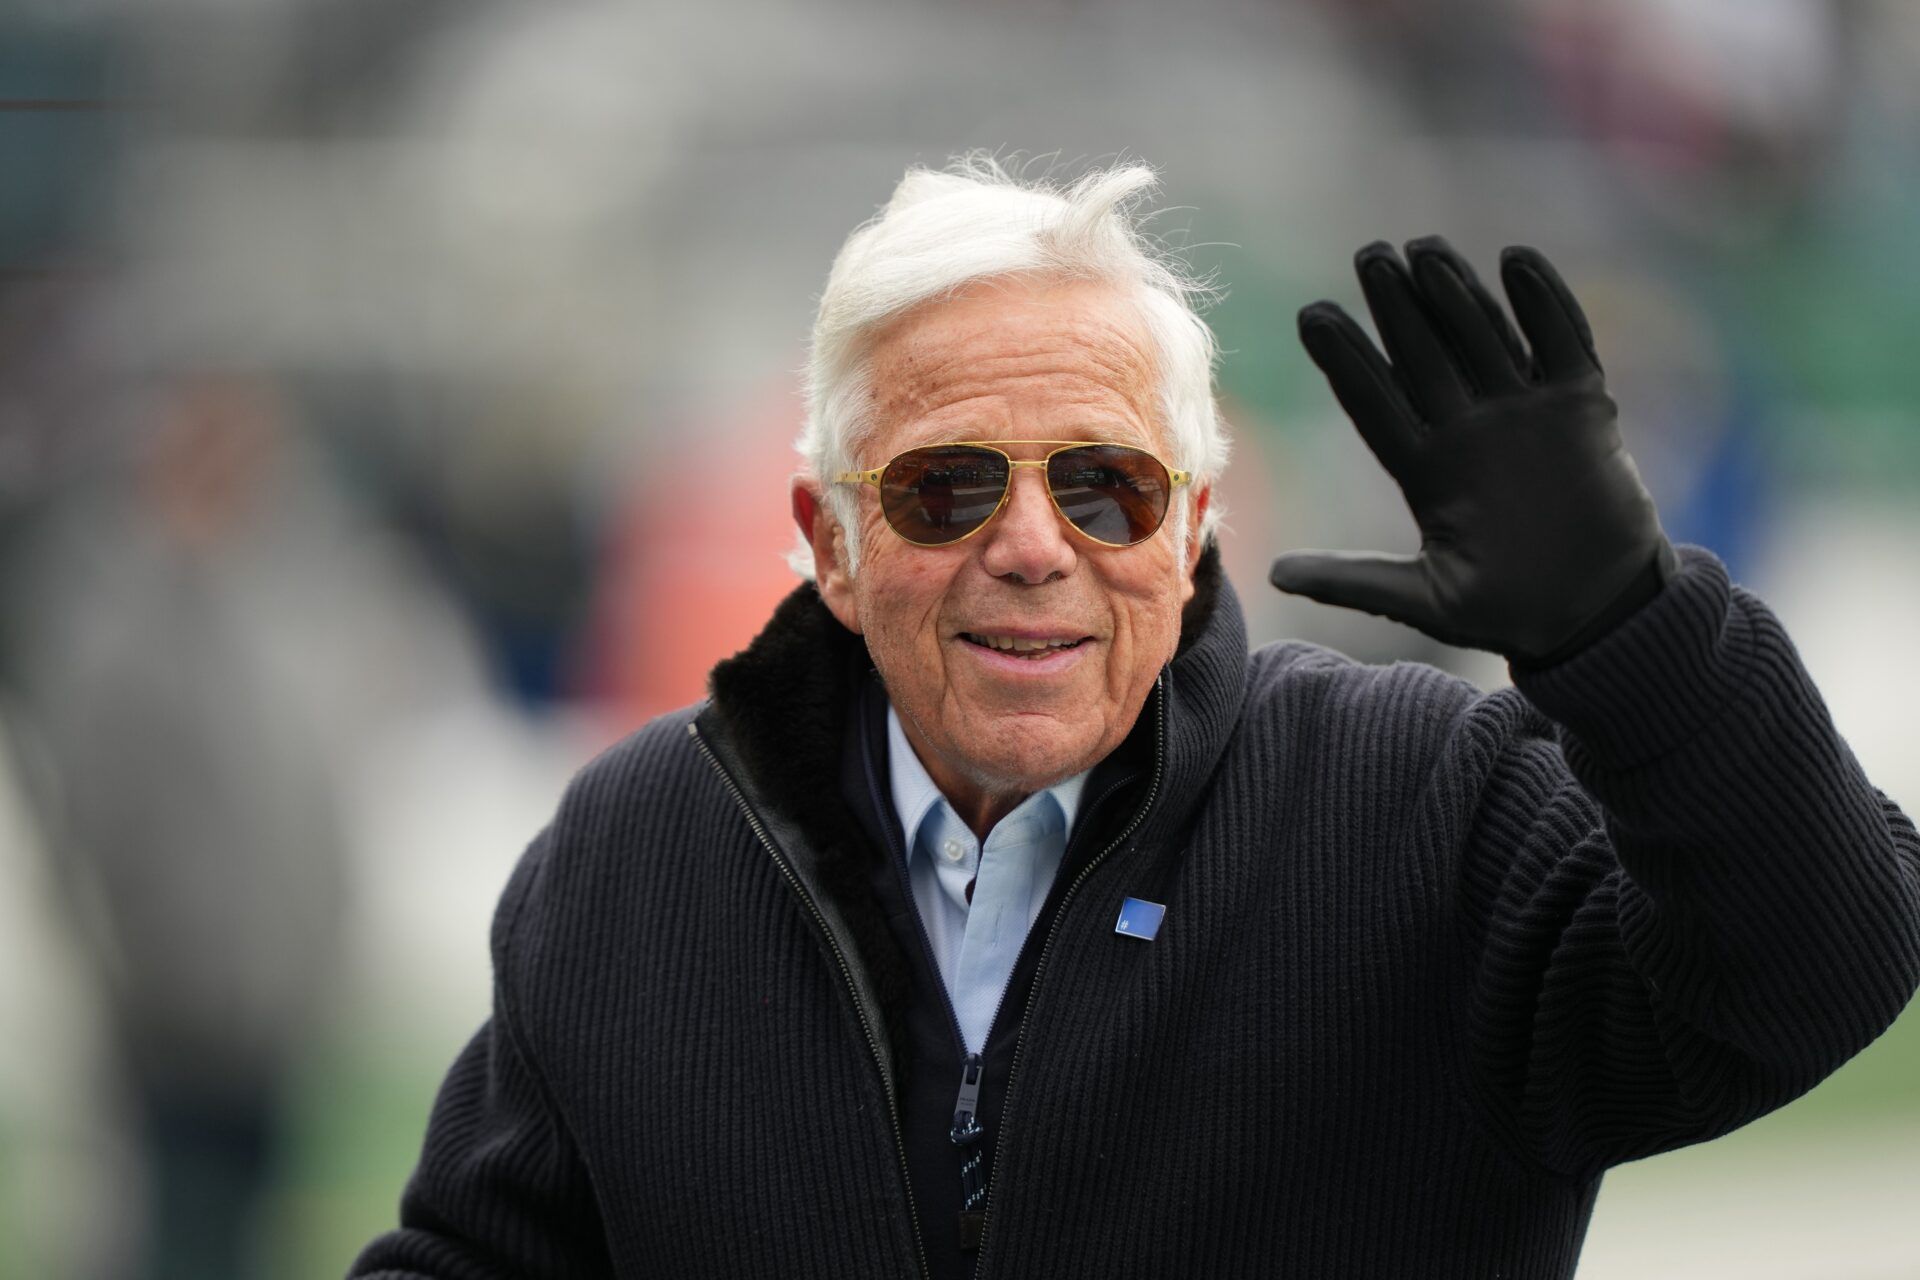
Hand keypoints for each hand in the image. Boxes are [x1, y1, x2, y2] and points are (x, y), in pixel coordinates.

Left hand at [1269, 237, 1677, 664]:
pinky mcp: (1581, 406)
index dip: (1347, 359)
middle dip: (1398, 307)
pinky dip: (1545, 303)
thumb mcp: (1425, 600)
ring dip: (1457, 294)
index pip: (1376, 401)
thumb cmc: (1509, 610)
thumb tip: (1274, 575)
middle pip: (1425, 355)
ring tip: (1425, 250)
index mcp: (1425, 468)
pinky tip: (1517, 261)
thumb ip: (1354, 583)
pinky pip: (1560, 342)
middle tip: (1369, 256)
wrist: (1598, 614)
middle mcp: (1468, 429)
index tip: (1312, 316)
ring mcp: (1524, 412)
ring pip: (1483, 337)